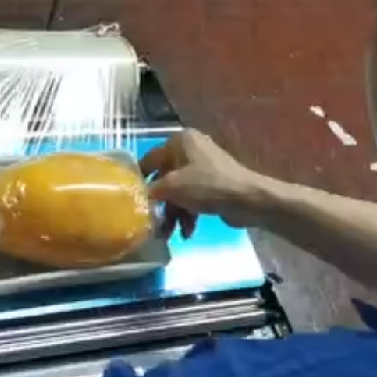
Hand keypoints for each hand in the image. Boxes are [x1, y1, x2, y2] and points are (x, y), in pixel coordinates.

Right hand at [139, 129, 279, 237]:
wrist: (247, 199)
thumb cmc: (206, 186)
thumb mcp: (171, 187)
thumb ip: (150, 191)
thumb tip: (135, 197)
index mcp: (179, 142)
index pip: (149, 159)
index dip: (139, 180)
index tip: (128, 199)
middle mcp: (190, 150)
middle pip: (165, 179)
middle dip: (160, 205)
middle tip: (151, 223)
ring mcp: (203, 168)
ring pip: (179, 192)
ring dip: (173, 214)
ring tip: (169, 235)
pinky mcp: (213, 185)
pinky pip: (193, 198)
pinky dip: (188, 214)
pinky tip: (187, 232)